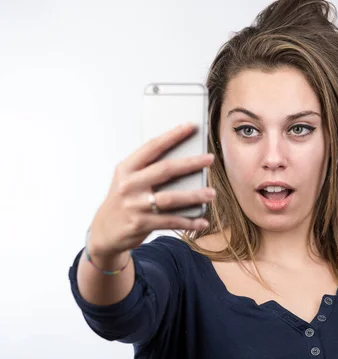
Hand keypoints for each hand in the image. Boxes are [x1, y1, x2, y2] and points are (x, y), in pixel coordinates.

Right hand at [87, 124, 215, 259]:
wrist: (104, 231)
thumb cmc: (123, 201)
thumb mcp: (128, 181)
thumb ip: (149, 171)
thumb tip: (185, 161)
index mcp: (126, 169)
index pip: (152, 147)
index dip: (172, 136)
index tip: (190, 126)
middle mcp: (129, 185)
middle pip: (165, 170)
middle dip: (190, 163)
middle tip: (209, 159)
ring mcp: (134, 205)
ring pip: (170, 198)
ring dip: (194, 195)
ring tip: (211, 193)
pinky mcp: (141, 224)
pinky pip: (171, 221)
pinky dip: (189, 222)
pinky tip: (202, 222)